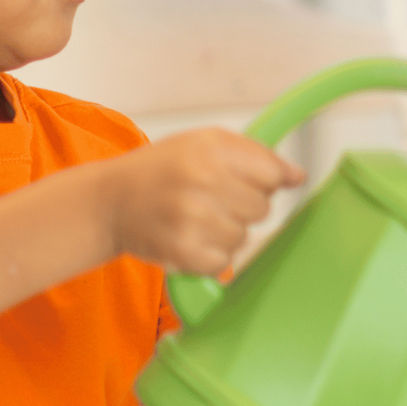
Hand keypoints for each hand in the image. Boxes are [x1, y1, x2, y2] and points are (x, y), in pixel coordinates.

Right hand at [103, 127, 304, 273]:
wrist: (109, 201)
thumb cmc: (161, 171)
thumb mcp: (204, 143)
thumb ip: (256, 155)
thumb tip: (297, 177)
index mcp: (212, 149)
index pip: (272, 174)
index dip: (261, 180)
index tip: (241, 181)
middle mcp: (202, 180)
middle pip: (262, 208)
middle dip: (242, 208)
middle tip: (209, 201)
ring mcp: (192, 217)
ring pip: (244, 237)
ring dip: (225, 233)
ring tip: (195, 219)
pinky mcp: (183, 250)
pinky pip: (224, 262)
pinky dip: (210, 256)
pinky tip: (189, 239)